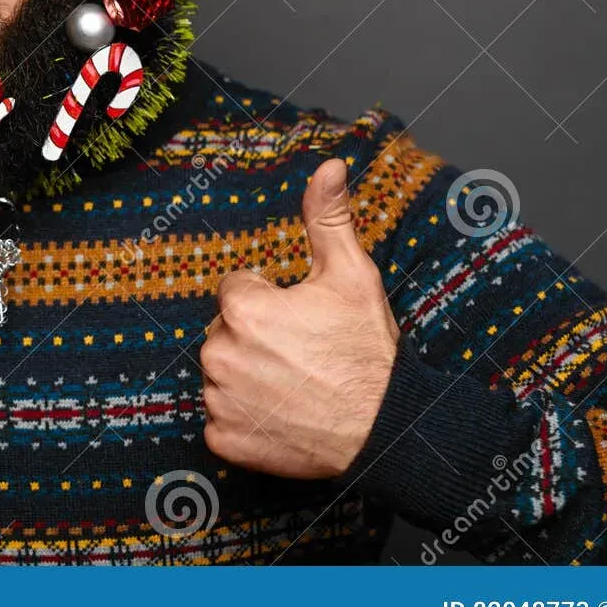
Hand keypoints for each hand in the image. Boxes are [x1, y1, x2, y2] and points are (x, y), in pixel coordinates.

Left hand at [199, 158, 398, 478]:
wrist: (386, 429)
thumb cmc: (367, 351)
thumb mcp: (352, 275)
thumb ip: (328, 217)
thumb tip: (329, 166)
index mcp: (243, 309)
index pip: (235, 290)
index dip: (269, 300)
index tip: (300, 319)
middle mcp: (221, 353)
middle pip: (225, 330)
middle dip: (255, 336)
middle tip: (301, 352)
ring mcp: (221, 400)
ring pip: (221, 373)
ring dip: (247, 375)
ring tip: (293, 383)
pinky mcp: (225, 440)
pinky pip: (221, 418)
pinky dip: (244, 419)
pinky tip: (281, 414)